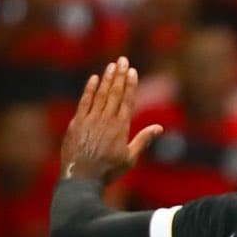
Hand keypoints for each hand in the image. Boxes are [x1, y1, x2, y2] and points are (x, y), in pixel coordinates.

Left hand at [60, 57, 162, 185]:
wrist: (82, 177)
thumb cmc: (108, 170)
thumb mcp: (130, 158)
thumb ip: (143, 140)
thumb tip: (159, 127)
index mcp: (121, 127)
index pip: (127, 100)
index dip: (130, 84)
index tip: (132, 71)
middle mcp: (106, 119)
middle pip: (114, 93)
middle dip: (119, 75)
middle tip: (122, 60)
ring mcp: (90, 119)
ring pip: (100, 94)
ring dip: (106, 78)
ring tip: (111, 65)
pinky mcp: (77, 122)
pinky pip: (85, 101)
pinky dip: (89, 89)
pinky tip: (94, 79)